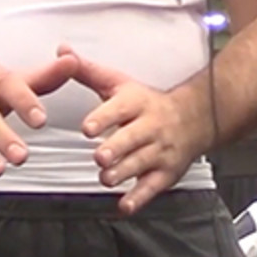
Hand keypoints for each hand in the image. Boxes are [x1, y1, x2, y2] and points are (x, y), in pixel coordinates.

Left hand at [58, 44, 211, 215]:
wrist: (194, 118)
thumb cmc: (147, 102)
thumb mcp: (119, 83)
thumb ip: (87, 71)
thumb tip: (62, 51)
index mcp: (137, 103)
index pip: (121, 109)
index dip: (104, 117)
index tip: (88, 127)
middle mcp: (150, 126)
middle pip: (133, 138)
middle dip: (115, 149)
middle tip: (100, 157)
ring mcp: (160, 151)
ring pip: (141, 164)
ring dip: (122, 173)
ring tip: (106, 177)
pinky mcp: (166, 172)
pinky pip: (152, 187)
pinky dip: (138, 198)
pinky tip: (124, 205)